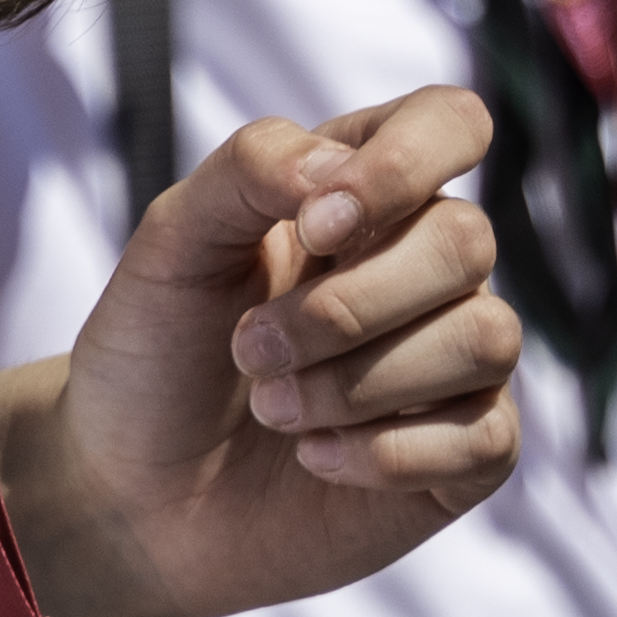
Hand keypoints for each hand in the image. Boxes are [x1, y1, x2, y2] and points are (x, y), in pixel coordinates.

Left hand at [0, 84, 521, 616]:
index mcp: (368, 188)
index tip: (312, 229)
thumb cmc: (158, 351)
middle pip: (467, 241)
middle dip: (345, 308)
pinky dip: (384, 454)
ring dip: (359, 384)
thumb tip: (339, 170)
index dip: (400, 168)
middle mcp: (426, 264)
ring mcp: (453, 361)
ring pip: (487, 338)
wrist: (129, 493)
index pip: (452, 124)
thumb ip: (252, 167)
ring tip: (275, 409)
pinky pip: (486, 438)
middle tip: (251, 349)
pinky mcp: (462, 455)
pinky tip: (316, 457)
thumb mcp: (173, 240)